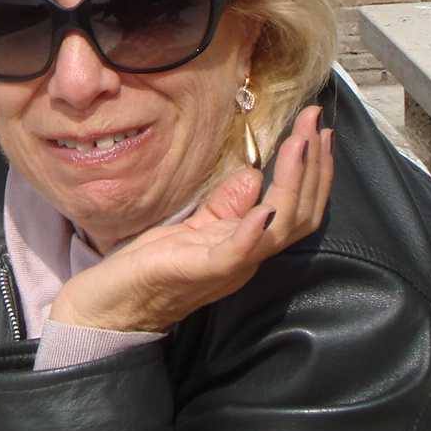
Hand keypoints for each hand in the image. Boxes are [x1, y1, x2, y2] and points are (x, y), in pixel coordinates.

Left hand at [47, 104, 333, 333]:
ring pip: (280, 229)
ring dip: (293, 183)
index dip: (314, 171)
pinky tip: (266, 205)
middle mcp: (248, 257)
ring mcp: (227, 266)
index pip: (297, 208)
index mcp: (249, 245)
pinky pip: (235, 253)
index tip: (317, 128)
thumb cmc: (152, 266)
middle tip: (316, 121)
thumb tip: (256, 174)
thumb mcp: (196, 227)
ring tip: (300, 144)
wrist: (112, 309)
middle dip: (314, 166)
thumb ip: (227, 205)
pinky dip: (253, 231)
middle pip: (300, 215)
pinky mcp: (199, 271)